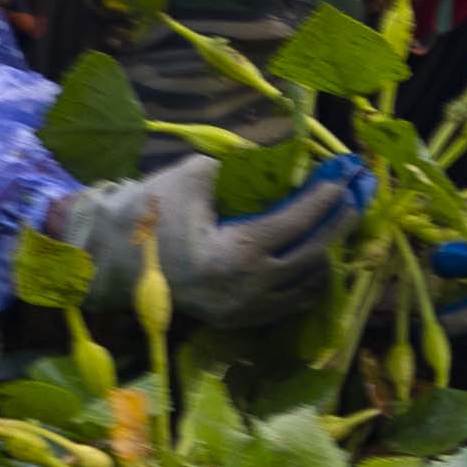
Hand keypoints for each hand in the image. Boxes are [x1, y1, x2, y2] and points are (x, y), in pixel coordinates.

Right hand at [41, 153, 361, 332]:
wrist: (108, 259)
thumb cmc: (150, 211)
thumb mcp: (196, 176)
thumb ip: (242, 163)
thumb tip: (285, 147)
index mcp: (233, 255)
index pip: (296, 223)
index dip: (326, 196)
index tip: (347, 174)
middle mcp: (244, 290)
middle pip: (312, 255)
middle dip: (339, 222)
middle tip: (357, 194)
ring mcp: (241, 310)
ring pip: (306, 283)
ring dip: (326, 251)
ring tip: (338, 220)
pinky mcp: (235, 320)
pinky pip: (287, 302)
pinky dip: (306, 278)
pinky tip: (314, 254)